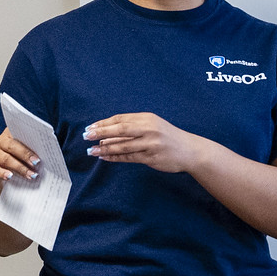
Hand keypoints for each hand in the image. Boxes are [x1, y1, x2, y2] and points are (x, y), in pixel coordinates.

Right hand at [0, 128, 41, 183]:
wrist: (4, 178)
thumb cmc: (18, 162)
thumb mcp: (24, 154)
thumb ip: (31, 151)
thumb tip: (46, 155)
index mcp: (9, 134)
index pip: (18, 132)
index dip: (29, 139)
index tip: (40, 146)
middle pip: (12, 146)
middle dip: (25, 154)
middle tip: (36, 163)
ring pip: (6, 159)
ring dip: (20, 168)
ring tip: (31, 175)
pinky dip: (3, 173)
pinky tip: (10, 176)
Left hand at [83, 113, 205, 174]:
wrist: (190, 150)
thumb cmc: (168, 137)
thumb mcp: (153, 125)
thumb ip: (132, 127)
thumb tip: (106, 135)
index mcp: (147, 118)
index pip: (120, 119)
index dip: (104, 123)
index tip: (90, 127)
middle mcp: (149, 129)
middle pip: (120, 129)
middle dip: (101, 132)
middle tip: (86, 135)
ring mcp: (151, 143)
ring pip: (123, 145)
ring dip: (105, 148)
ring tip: (91, 150)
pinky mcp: (152, 157)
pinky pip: (129, 157)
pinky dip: (115, 157)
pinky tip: (105, 157)